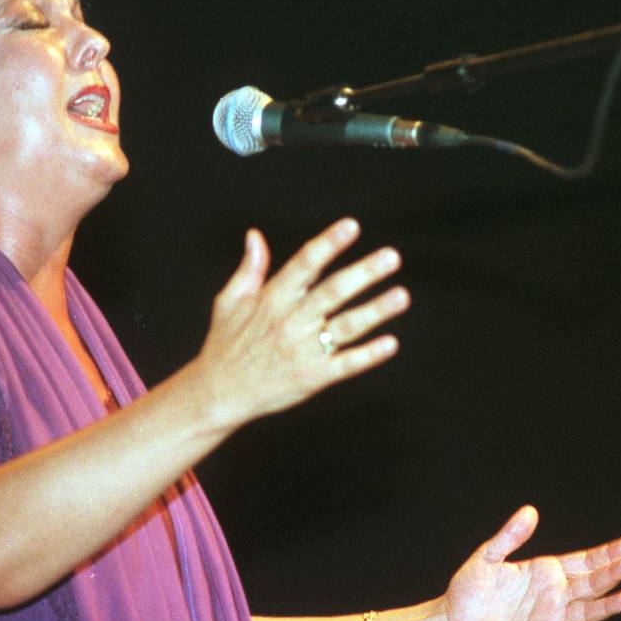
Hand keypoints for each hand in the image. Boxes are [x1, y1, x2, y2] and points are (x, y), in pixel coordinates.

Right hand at [197, 218, 408, 429]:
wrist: (219, 394)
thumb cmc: (225, 345)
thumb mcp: (229, 302)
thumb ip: (249, 269)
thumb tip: (255, 236)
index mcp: (271, 300)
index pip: (304, 264)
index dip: (328, 243)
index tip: (351, 226)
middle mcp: (290, 322)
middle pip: (333, 292)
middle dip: (364, 273)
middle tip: (391, 257)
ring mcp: (303, 350)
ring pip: (346, 326)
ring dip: (376, 310)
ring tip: (401, 296)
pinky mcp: (313, 377)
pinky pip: (346, 365)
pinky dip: (369, 355)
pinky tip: (390, 344)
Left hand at [443, 506, 620, 620]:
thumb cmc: (469, 588)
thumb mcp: (488, 556)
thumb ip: (510, 536)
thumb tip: (530, 511)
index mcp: (545, 572)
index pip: (583, 562)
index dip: (605, 554)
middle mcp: (552, 595)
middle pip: (590, 584)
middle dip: (612, 574)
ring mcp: (546, 620)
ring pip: (584, 612)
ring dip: (606, 606)